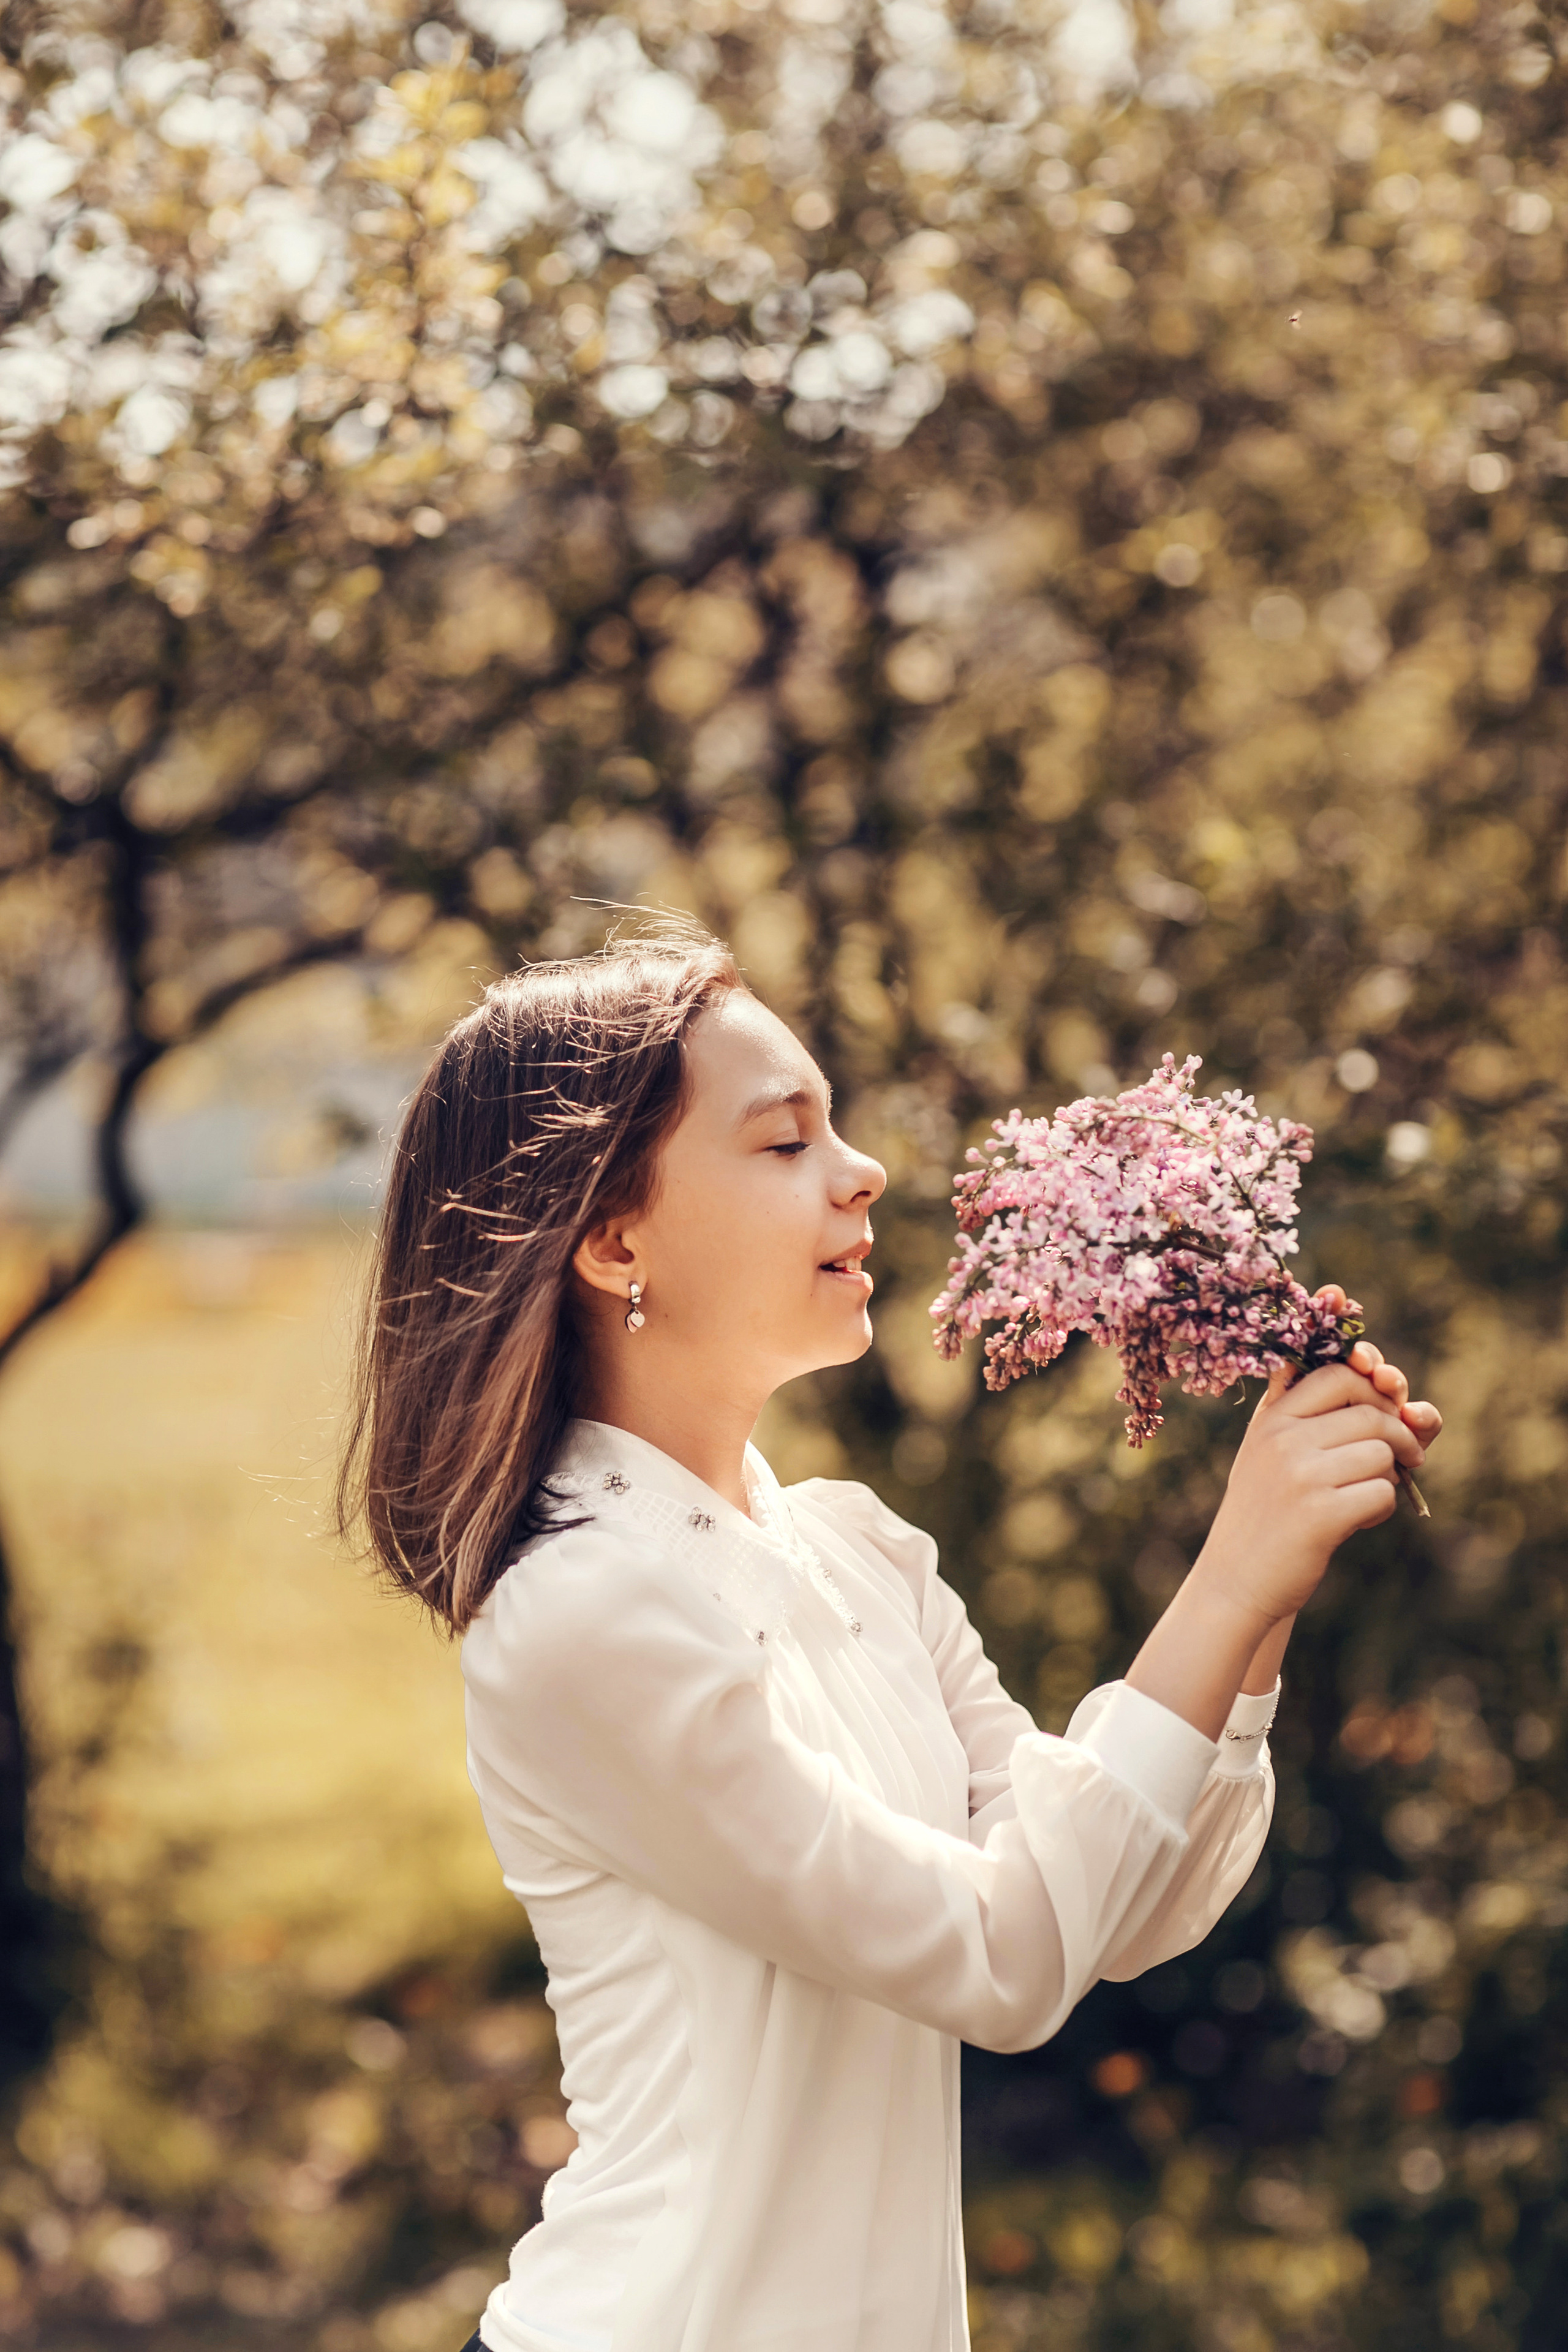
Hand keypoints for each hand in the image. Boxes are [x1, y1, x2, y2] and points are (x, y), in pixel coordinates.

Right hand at [1191, 1300, 1430, 1633]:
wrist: (1236, 1579)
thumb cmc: (1265, 1511)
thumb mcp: (1268, 1450)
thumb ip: (1306, 1409)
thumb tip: (1379, 1369)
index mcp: (1271, 1418)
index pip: (1337, 1375)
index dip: (1373, 1388)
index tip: (1386, 1410)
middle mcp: (1281, 1439)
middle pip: (1371, 1414)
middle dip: (1401, 1434)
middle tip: (1409, 1456)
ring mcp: (1300, 1475)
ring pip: (1382, 1453)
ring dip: (1389, 1476)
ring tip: (1365, 1495)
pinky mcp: (1321, 1514)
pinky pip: (1382, 1493)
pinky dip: (1382, 1508)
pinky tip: (1360, 1520)